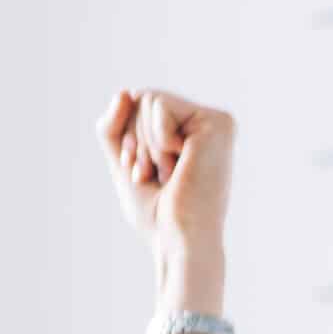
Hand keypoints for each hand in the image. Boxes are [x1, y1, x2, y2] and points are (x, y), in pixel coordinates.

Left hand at [95, 87, 235, 250]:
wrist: (177, 241)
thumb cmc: (157, 214)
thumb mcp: (126, 162)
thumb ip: (115, 127)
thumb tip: (123, 92)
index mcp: (189, 134)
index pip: (139, 106)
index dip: (128, 140)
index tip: (144, 176)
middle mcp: (205, 124)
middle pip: (142, 98)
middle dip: (135, 142)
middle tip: (156, 177)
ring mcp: (215, 122)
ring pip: (148, 99)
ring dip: (145, 145)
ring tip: (169, 174)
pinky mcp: (217, 123)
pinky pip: (159, 105)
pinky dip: (155, 139)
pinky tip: (178, 165)